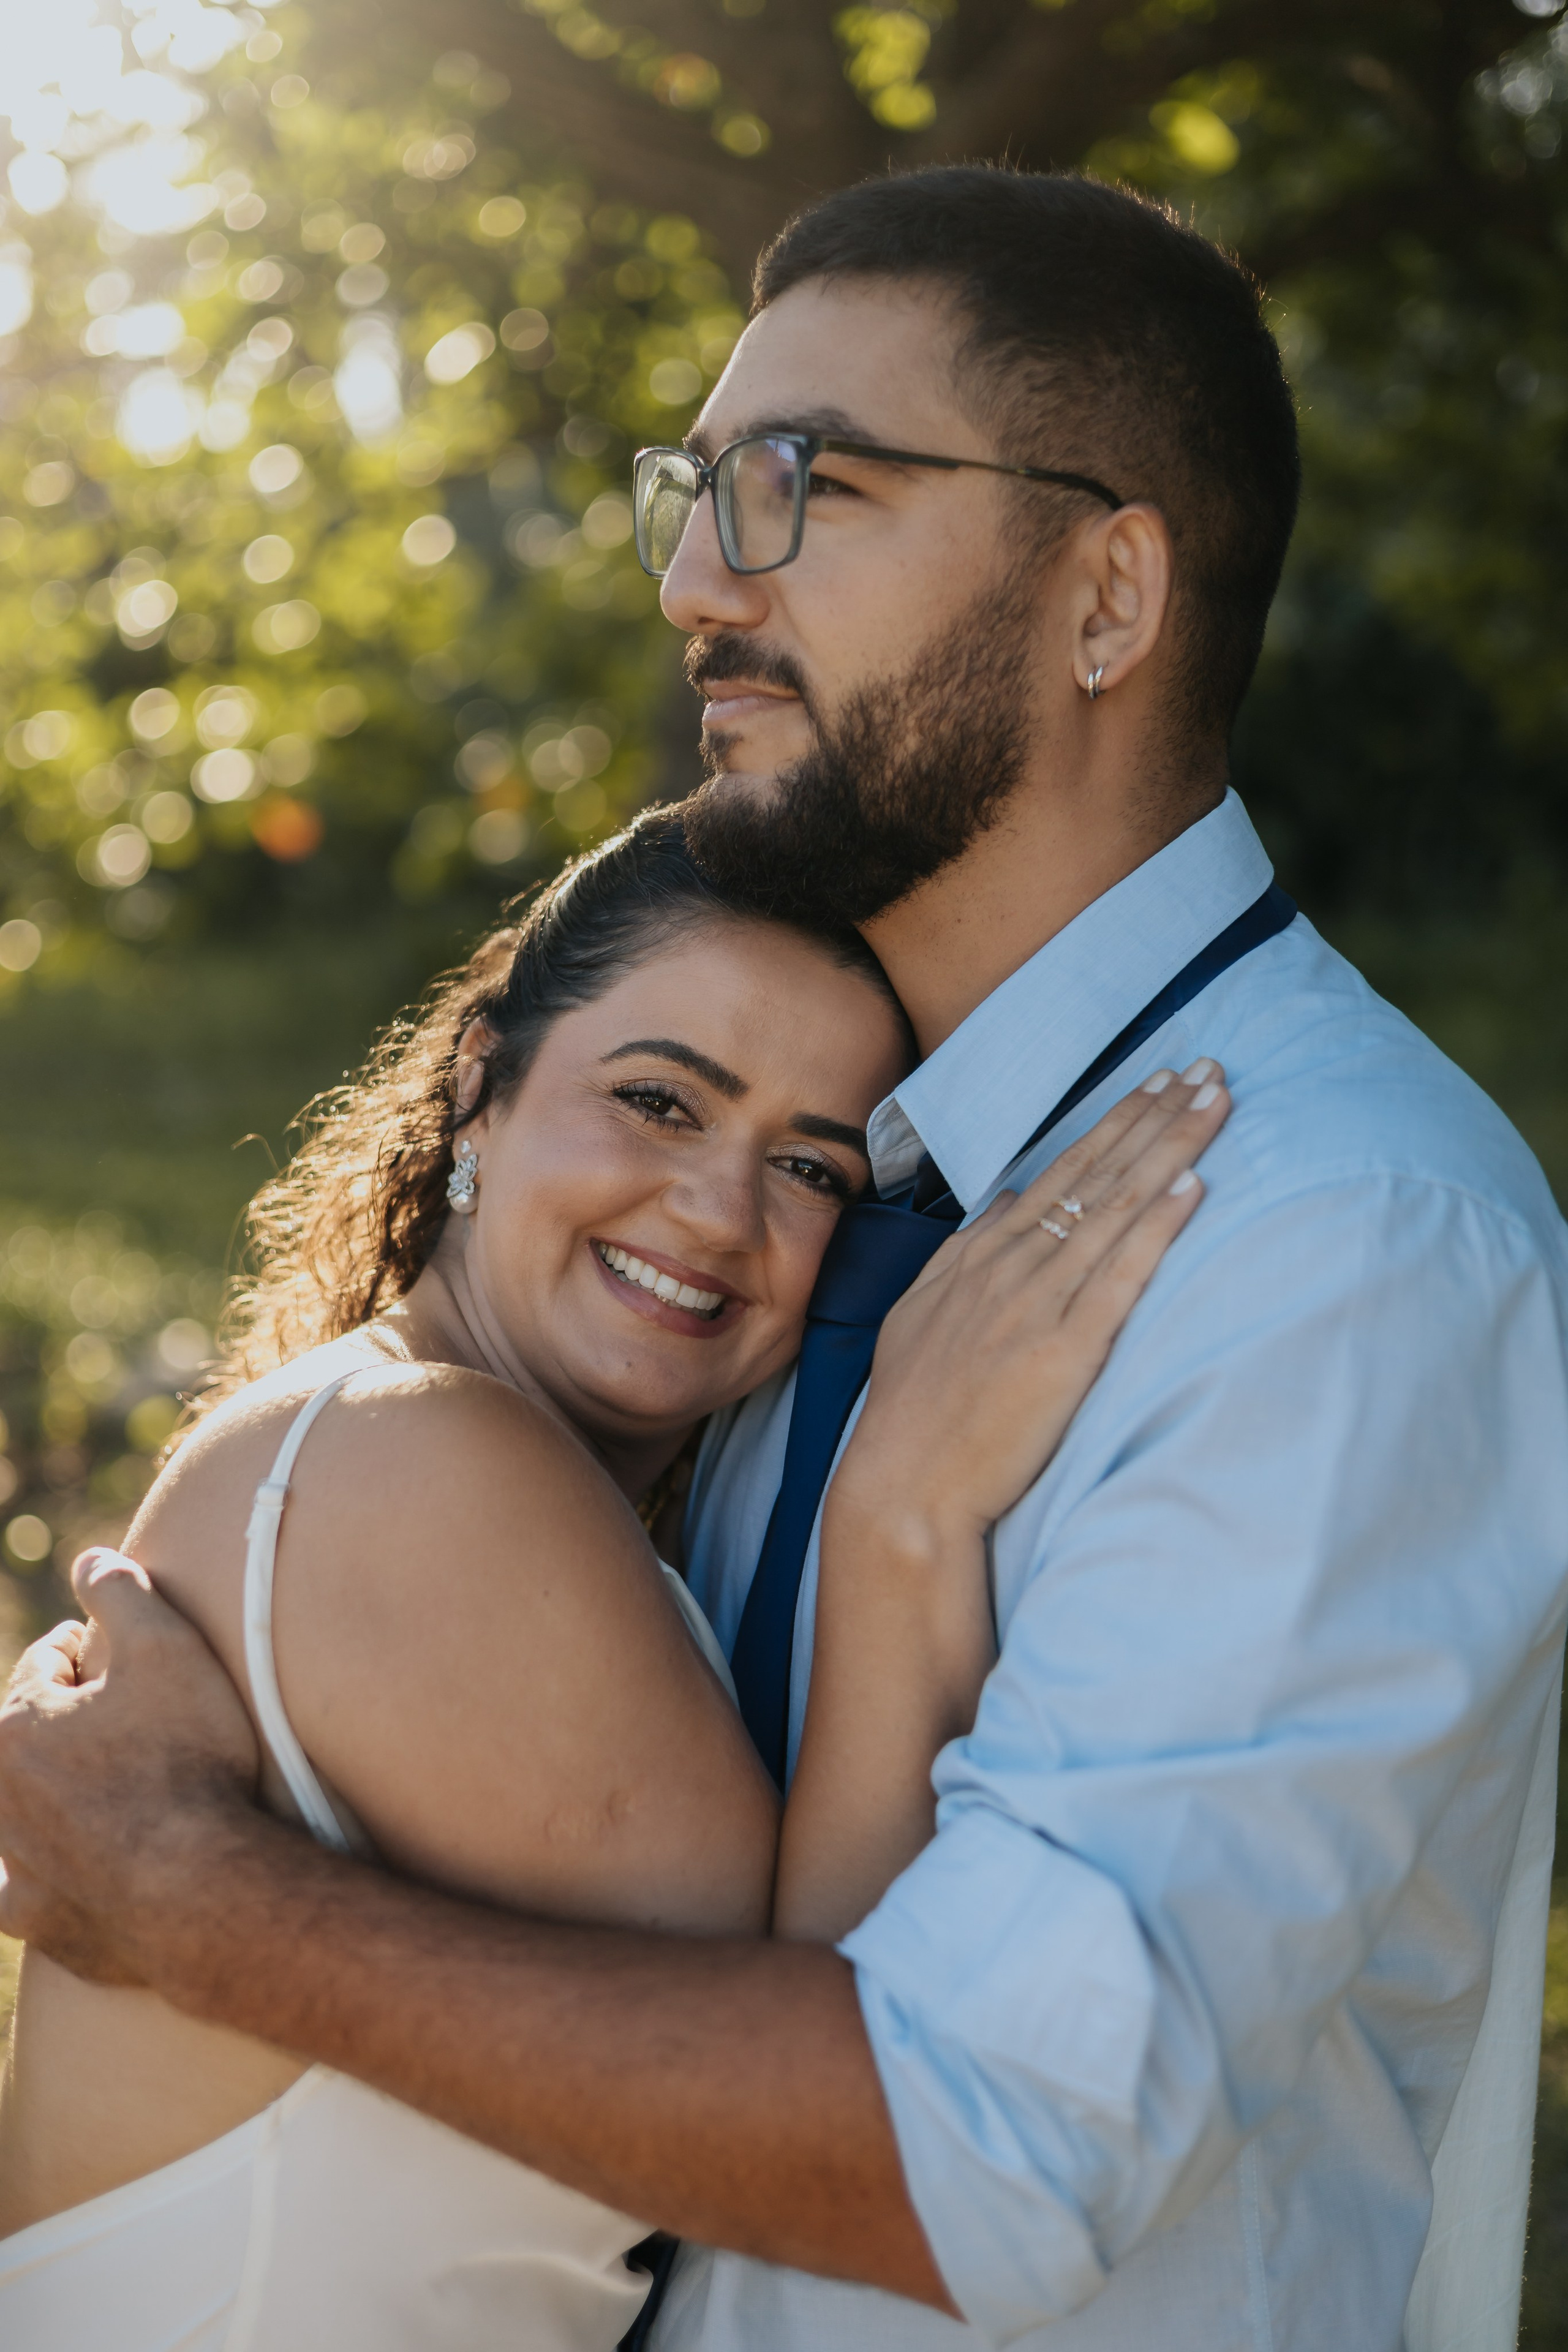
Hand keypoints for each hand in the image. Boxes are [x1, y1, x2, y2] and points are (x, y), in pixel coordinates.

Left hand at [0, 1549, 259, 1984]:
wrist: (199, 1886)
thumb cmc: (186, 1759)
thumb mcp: (166, 1648)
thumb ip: (121, 1593)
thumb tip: (87, 1558)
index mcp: (18, 1724)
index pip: (47, 1664)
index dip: (87, 1650)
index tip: (119, 1655)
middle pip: (21, 1736)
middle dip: (60, 1720)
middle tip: (118, 1717)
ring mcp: (14, 1862)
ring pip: (11, 1813)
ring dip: (38, 1796)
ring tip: (88, 1791)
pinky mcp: (36, 1919)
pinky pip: (11, 1894)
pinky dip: (22, 1879)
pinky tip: (41, 1875)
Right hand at [836, 1064, 1230, 1547]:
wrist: (904, 1487)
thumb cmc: (914, 1414)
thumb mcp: (923, 1316)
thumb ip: (967, 1257)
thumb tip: (1008, 1205)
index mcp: (978, 1256)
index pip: (1061, 1171)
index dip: (1116, 1123)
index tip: (1158, 1083)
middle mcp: (1009, 1267)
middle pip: (1098, 1173)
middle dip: (1157, 1115)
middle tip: (1209, 1066)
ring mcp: (1036, 1306)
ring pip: (1116, 1208)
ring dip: (1172, 1148)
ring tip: (1217, 1101)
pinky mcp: (1063, 1353)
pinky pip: (1121, 1277)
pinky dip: (1158, 1226)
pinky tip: (1195, 1184)